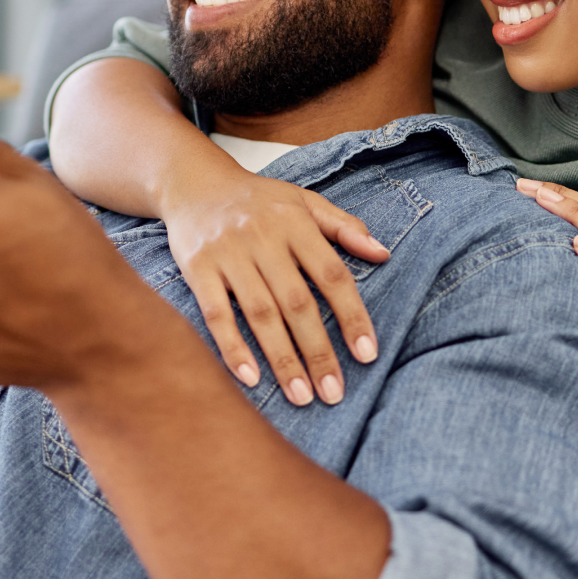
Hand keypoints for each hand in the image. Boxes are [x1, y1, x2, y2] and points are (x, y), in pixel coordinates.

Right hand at [163, 174, 388, 407]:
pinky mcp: (197, 268)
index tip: (367, 355)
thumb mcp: (304, 201)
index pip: (332, 275)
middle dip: (318, 351)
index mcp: (295, 222)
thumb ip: (344, 227)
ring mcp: (228, 253)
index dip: (352, 316)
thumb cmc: (257, 200)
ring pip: (260, 313)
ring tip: (301, 396)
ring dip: (282, 358)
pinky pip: (216, 314)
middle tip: (333, 392)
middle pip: (297, 302)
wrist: (194, 182)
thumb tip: (383, 254)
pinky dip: (233, 347)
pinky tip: (251, 378)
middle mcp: (263, 237)